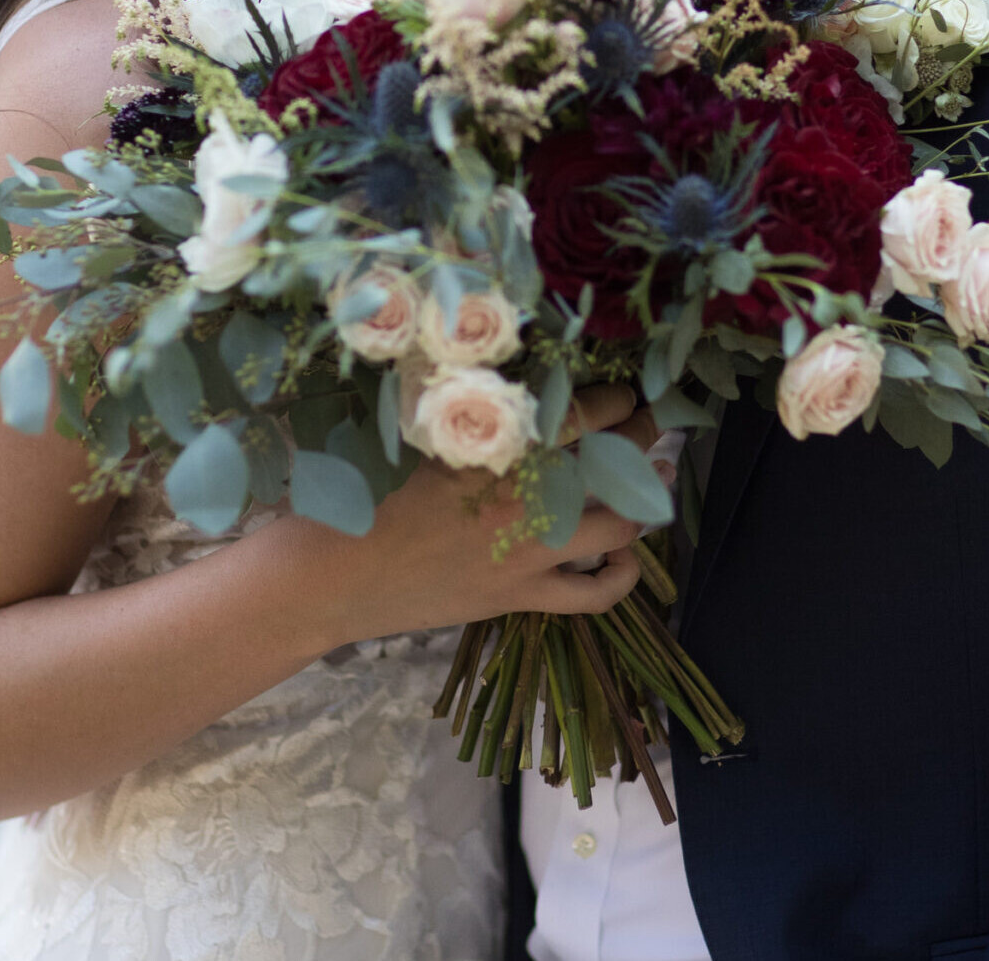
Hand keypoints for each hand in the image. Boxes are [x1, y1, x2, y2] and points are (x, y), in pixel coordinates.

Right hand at [330, 384, 649, 637]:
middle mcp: (526, 497)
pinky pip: (595, 594)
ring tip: (649, 480)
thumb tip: (520, 396)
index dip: (617, 401)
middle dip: (643, 438)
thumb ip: (478, 418)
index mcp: (499, 448)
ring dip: (642, 501)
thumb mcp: (422, 437)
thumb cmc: (369, 492)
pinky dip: (622, 575)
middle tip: (651, 423)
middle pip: (615, 463)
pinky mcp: (523, 596)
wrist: (337, 573)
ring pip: (620, 524)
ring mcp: (530, 551)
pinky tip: (626, 556)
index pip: (583, 414)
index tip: (626, 393)